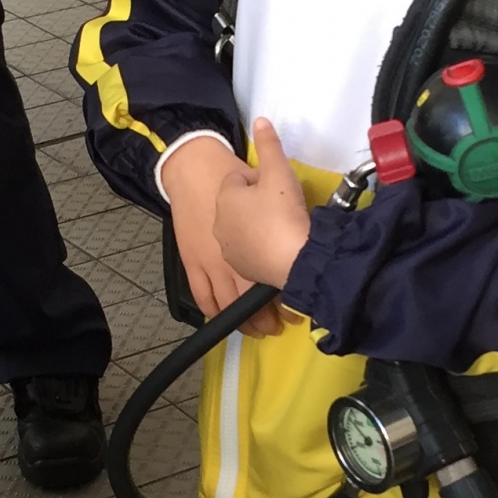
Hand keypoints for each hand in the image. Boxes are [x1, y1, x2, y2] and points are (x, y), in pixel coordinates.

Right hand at [162, 135, 282, 335]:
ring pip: (232, 303)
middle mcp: (234, 256)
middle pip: (257, 295)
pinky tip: (229, 319)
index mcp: (257, 240)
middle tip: (286, 322)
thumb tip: (304, 216)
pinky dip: (218, 313)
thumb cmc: (233, 173)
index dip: (289, 285)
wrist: (194, 168)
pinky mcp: (193, 264)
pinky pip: (205, 298)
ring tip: (266, 329)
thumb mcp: (270, 176)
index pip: (278, 268)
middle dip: (273, 313)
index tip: (300, 295)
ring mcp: (212, 262)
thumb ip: (291, 204)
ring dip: (250, 321)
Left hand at [214, 120, 312, 292]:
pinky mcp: (243, 268)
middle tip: (281, 204)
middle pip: (238, 204)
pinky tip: (278, 245)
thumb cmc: (283, 212)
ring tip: (281, 225)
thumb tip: (260, 120)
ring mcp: (229, 249)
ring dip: (257, 224)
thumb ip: (269, 144)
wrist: (295, 260)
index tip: (278, 185)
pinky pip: (249, 250)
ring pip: (242, 228)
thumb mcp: (279, 171)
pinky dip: (260, 246)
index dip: (260, 178)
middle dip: (256, 202)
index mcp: (224, 198)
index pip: (239, 178)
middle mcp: (219, 224)